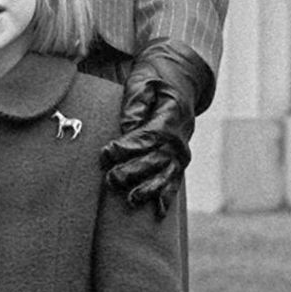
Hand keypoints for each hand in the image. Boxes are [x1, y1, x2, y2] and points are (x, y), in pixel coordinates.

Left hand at [99, 41, 213, 217]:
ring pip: (165, 175)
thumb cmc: (156, 79)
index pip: (147, 136)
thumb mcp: (144, 82)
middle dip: (133, 171)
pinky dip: (165, 196)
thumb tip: (128, 126)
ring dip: (148, 189)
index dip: (127, 147)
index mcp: (170, 116)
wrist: (183, 79)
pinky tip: (157, 212)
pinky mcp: (178, 161)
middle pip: (155, 159)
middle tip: (112, 179)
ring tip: (132, 199)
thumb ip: (135, 103)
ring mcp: (180, 152)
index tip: (107, 152)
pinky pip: (174, 181)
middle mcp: (178, 138)